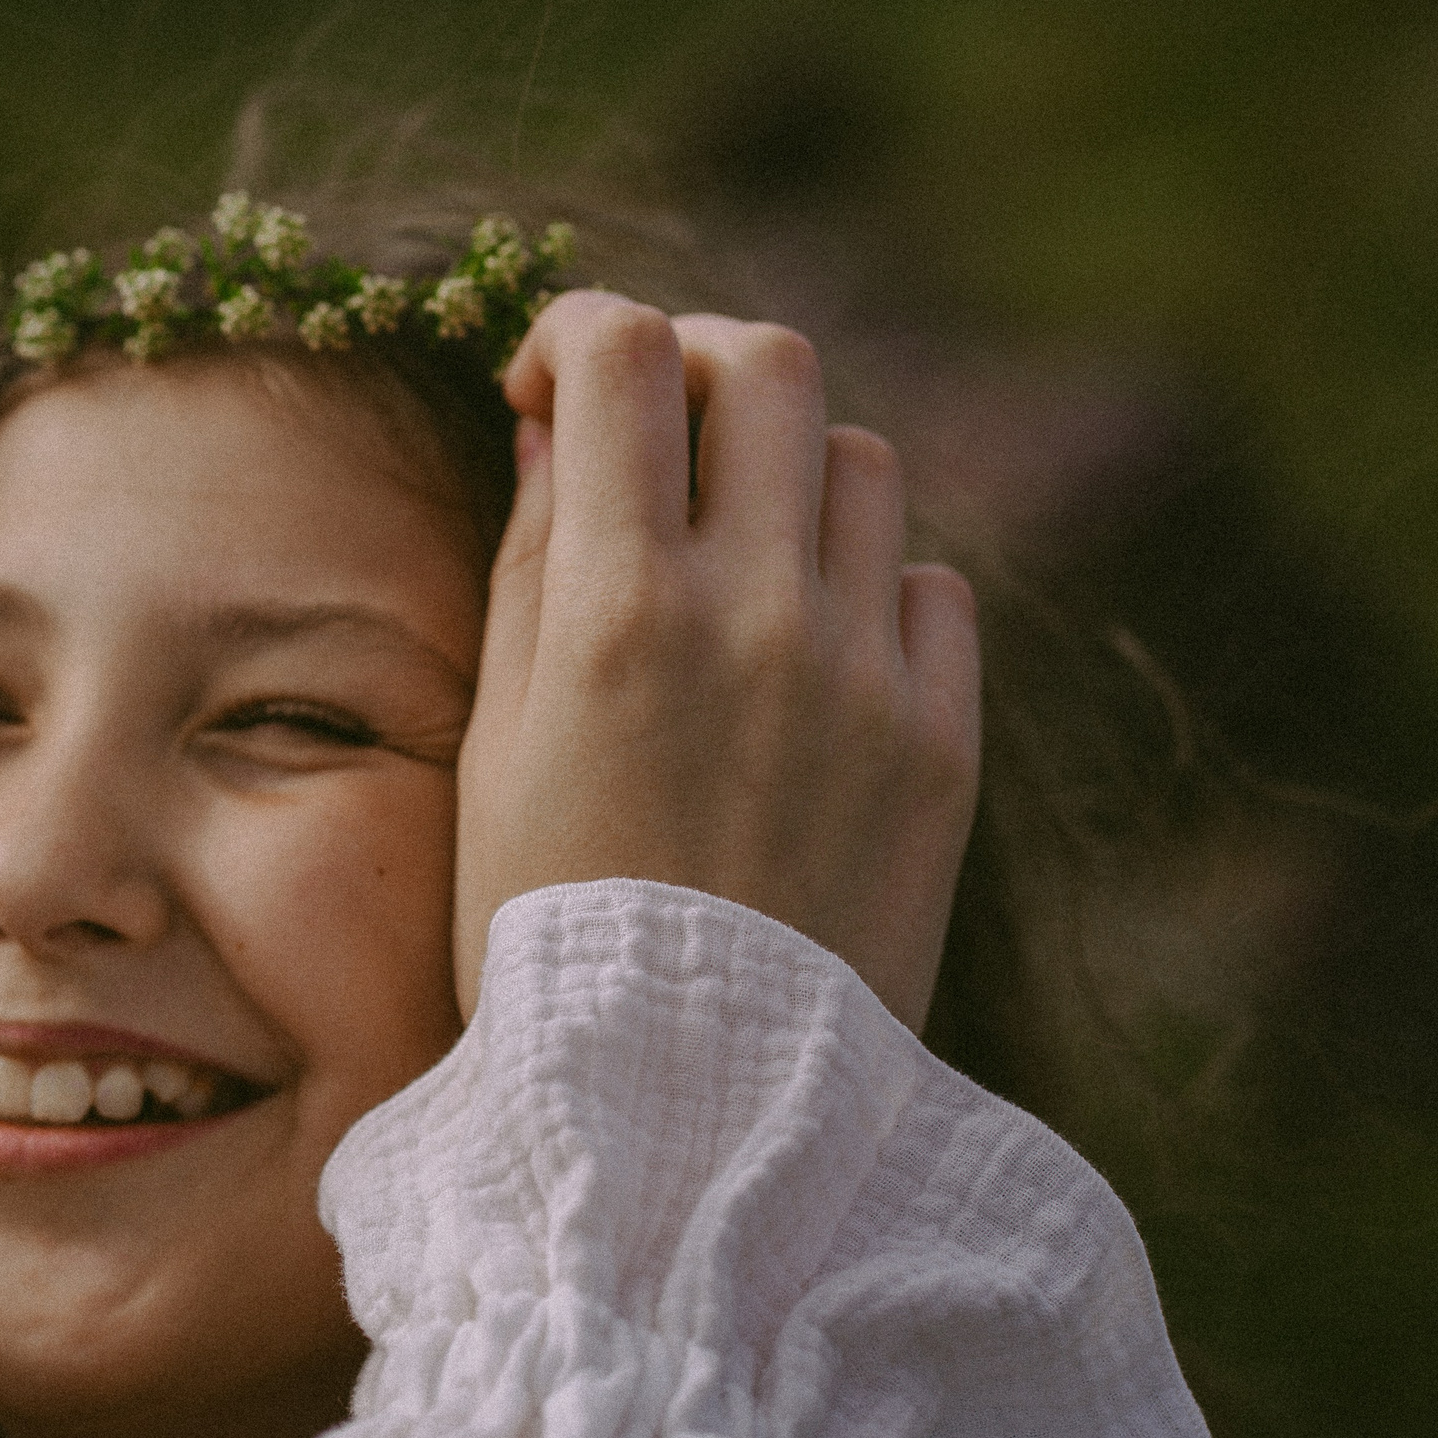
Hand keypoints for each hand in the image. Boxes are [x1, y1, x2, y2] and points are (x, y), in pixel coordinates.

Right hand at [454, 293, 979, 1030]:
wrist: (683, 1108)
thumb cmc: (541, 930)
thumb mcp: (494, 745)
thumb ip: (531, 564)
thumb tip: (560, 422)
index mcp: (616, 613)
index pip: (622, 354)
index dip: (578, 329)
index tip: (548, 383)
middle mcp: (757, 616)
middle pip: (769, 363)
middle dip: (699, 370)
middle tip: (658, 439)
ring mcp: (865, 677)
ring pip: (861, 463)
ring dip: (788, 478)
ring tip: (736, 566)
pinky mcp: (943, 745)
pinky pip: (932, 587)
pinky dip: (867, 587)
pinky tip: (811, 658)